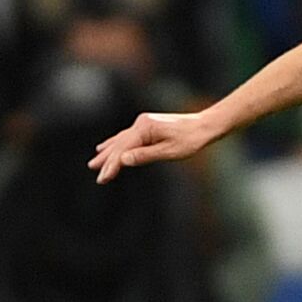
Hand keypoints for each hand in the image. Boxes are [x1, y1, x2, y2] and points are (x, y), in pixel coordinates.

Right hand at [89, 111, 224, 183]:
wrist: (206, 125)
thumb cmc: (192, 139)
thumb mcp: (170, 151)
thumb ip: (145, 155)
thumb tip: (123, 160)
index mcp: (145, 127)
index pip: (123, 149)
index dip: (112, 164)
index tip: (103, 178)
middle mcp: (141, 123)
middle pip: (119, 144)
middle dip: (107, 159)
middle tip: (95, 172)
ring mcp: (144, 123)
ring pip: (121, 140)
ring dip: (108, 151)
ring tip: (94, 162)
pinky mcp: (149, 125)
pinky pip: (128, 137)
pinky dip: (117, 144)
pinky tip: (108, 146)